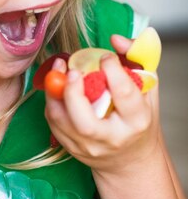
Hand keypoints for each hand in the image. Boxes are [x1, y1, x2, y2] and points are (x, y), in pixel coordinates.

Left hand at [45, 46, 159, 175]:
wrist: (130, 159)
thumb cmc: (138, 120)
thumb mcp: (147, 89)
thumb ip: (135, 59)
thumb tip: (116, 39)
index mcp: (136, 121)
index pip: (123, 95)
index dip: (112, 70)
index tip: (106, 57)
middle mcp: (111, 138)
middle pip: (85, 122)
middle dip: (73, 92)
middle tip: (72, 70)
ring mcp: (89, 147)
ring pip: (62, 122)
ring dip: (54, 93)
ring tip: (59, 70)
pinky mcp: (72, 149)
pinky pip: (54, 123)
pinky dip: (52, 102)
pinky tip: (57, 87)